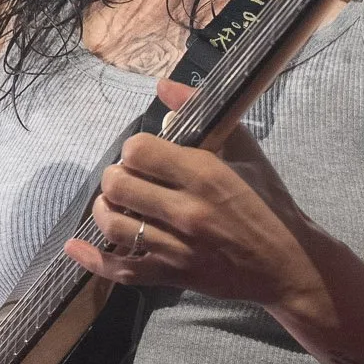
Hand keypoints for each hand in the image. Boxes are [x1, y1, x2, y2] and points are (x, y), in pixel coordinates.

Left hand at [62, 78, 327, 316]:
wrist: (288, 263)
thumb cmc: (269, 203)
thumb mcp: (246, 152)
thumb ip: (203, 114)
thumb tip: (162, 86)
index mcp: (205, 174)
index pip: (139, 151)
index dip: (133, 149)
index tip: (144, 154)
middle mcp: (188, 211)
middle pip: (118, 186)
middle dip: (114, 177)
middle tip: (126, 178)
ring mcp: (179, 248)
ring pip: (114, 226)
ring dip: (104, 210)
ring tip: (113, 204)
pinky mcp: (174, 276)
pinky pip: (123, 271)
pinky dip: (93, 260)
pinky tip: (74, 247)